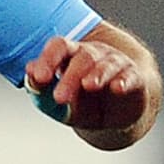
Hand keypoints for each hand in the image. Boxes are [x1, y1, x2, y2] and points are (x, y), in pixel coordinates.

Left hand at [24, 34, 147, 133]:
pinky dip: (124, 81)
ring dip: (97, 74)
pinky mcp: (134, 79)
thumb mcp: (56, 104)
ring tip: (88, 85)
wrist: (114, 117)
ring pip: (107, 64)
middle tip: (59, 98)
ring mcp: (115, 64)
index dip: (48, 59)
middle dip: (70, 77)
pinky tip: (117, 88)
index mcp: (70, 55)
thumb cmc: (82, 103)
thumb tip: (29, 74)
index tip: (39, 77)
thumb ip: (41, 91)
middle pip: (82, 57)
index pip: (59, 47)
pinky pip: (130, 76)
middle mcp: (93, 54)